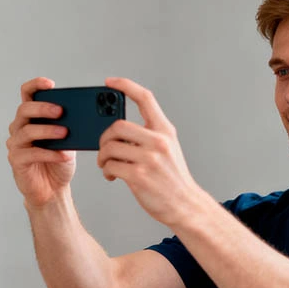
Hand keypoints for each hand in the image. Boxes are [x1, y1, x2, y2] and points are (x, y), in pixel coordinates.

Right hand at [6, 77, 75, 207]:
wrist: (53, 189)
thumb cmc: (58, 162)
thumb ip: (70, 126)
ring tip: (65, 133)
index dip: (35, 86)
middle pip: (24, 110)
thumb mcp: (68, 141)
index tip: (50, 84)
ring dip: (48, 130)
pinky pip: (32, 153)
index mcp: (31, 118)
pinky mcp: (17, 161)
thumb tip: (83, 114)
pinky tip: (64, 155)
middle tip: (61, 111)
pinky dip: (50, 153)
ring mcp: (16, 145)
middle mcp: (19, 128)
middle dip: (43, 108)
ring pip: (27, 131)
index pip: (27, 95)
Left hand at [96, 77, 207, 226]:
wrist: (185, 205)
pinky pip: (111, 165)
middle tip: (106, 147)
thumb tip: (118, 130)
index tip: (109, 82)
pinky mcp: (139, 176)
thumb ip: (148, 136)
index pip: (145, 98)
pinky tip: (112, 175)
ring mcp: (149, 159)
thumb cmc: (172, 178)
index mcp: (165, 131)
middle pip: (118, 125)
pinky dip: (107, 170)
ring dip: (103, 156)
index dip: (125, 86)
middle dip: (105, 137)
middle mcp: (158, 141)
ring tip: (107, 164)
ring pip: (110, 147)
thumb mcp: (168, 149)